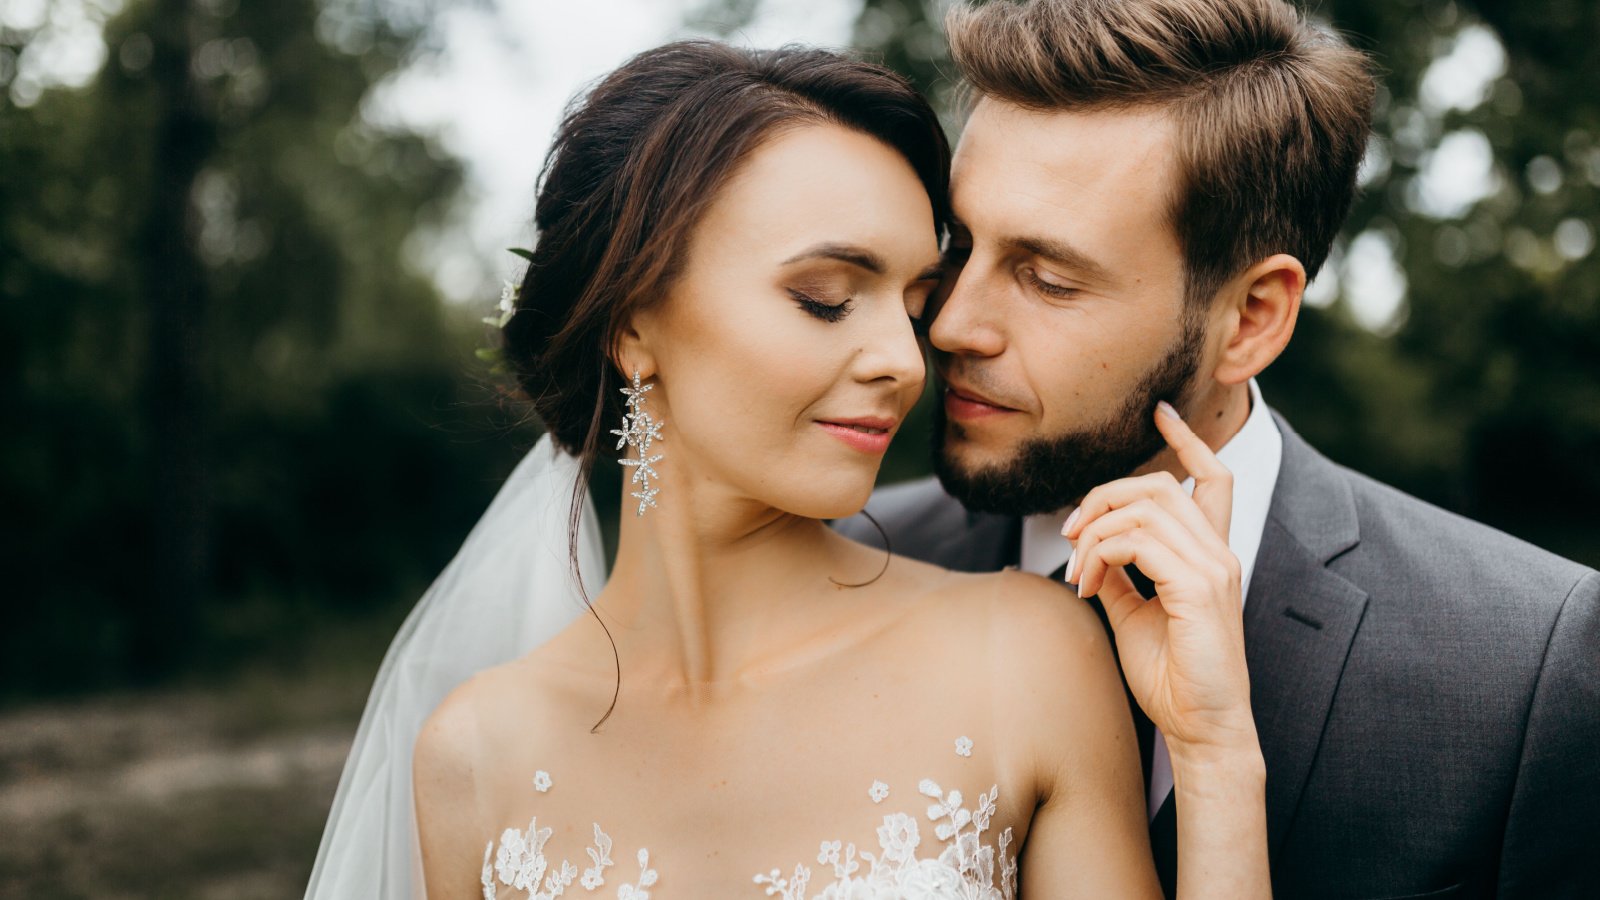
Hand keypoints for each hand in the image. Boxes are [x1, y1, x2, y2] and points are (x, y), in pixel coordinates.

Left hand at [1063, 401, 1256, 757]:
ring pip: (1146, 507)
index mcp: (1209, 554)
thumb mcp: (1133, 612)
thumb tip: (1089, 545)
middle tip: (1068, 533)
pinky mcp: (1201, 588)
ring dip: (1095, 530)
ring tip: (1075, 569)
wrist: (1200, 727)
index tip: (1161, 412)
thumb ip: (1118, 572)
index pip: (1212, 478)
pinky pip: (1139, 542)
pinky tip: (1086, 584)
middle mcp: (1218, 552)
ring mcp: (1214, 567)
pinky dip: (1100, 554)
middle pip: (1160, 485)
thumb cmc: (1169, 676)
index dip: (1187, 441)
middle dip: (1103, 496)